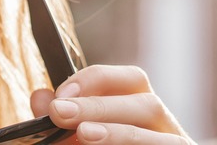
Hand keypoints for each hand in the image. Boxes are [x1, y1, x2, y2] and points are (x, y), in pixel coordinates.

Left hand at [30, 64, 194, 143]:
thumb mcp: (76, 133)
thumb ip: (61, 118)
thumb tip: (40, 96)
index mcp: (142, 105)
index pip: (131, 77)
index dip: (93, 80)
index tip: (59, 95)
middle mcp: (165, 124)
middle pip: (146, 103)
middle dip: (100, 106)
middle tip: (60, 112)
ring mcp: (176, 144)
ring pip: (162, 136)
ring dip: (119, 133)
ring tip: (85, 134)